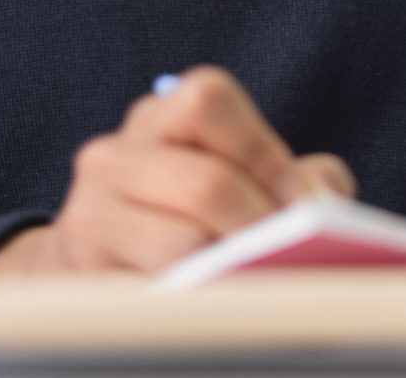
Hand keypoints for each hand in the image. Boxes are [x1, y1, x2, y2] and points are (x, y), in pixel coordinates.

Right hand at [0, 66, 354, 274]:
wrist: (106, 263)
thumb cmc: (200, 214)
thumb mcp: (247, 176)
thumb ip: (298, 177)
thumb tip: (321, 200)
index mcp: (161, 114)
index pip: (209, 101)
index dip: (263, 153)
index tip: (300, 202)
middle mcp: (114, 154)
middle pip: (205, 182)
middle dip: (260, 224)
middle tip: (290, 254)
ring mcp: (89, 211)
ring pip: (182, 242)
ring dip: (235, 267)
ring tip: (261, 281)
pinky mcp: (85, 273)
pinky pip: (156, 291)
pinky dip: (201, 299)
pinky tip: (222, 305)